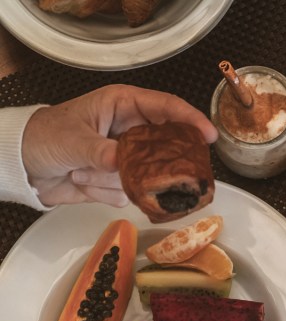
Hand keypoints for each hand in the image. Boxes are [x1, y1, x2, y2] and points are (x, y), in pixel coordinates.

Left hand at [21, 84, 217, 207]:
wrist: (21, 166)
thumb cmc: (42, 137)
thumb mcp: (72, 140)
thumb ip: (101, 151)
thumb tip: (123, 163)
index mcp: (122, 105)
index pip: (165, 107)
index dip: (190, 119)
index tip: (208, 136)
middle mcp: (130, 131)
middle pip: (166, 147)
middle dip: (156, 162)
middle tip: (151, 172)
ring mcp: (127, 158)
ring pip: (145, 176)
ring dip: (111, 179)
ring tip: (81, 170)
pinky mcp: (120, 182)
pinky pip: (129, 193)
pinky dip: (104, 192)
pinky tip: (82, 182)